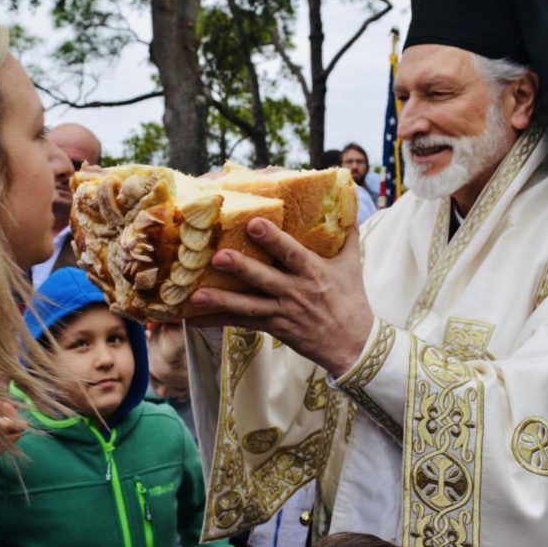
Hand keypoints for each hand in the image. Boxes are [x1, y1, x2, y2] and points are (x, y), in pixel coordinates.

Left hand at [187, 218, 372, 377]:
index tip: (253, 223)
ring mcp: (283, 312)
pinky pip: (242, 323)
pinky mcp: (274, 327)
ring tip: (197, 294)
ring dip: (222, 300)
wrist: (354, 345)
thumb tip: (349, 201)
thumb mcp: (352, 264)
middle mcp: (296, 292)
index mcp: (314, 272)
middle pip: (264, 278)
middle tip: (217, 257)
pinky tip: (193, 317)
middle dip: (241, 268)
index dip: (273, 239)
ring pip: (249, 305)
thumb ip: (347, 233)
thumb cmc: (352, 300)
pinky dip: (217, 320)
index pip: (292, 253)